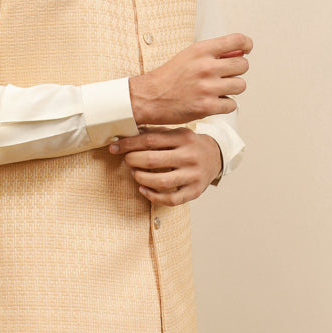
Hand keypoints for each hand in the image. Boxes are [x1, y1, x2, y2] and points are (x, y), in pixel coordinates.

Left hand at [108, 127, 223, 205]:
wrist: (216, 156)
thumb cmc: (189, 145)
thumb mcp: (176, 133)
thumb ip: (155, 133)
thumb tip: (126, 134)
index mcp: (183, 137)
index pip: (150, 140)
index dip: (129, 144)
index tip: (115, 147)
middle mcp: (189, 156)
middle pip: (152, 160)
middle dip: (133, 160)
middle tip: (127, 160)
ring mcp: (193, 175)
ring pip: (160, 181)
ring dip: (140, 178)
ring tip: (135, 173)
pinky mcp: (194, 191)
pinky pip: (170, 199)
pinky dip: (152, 196)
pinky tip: (143, 189)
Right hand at [128, 33, 250, 124]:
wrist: (149, 98)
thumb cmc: (169, 76)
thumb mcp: (189, 56)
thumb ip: (215, 53)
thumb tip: (242, 51)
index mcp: (202, 50)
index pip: (238, 40)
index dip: (247, 45)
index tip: (245, 50)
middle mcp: (206, 67)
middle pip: (243, 65)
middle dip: (237, 71)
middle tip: (224, 76)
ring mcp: (207, 88)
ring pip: (241, 85)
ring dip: (232, 89)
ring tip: (217, 90)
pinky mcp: (206, 107)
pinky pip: (232, 104)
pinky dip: (225, 105)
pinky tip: (213, 102)